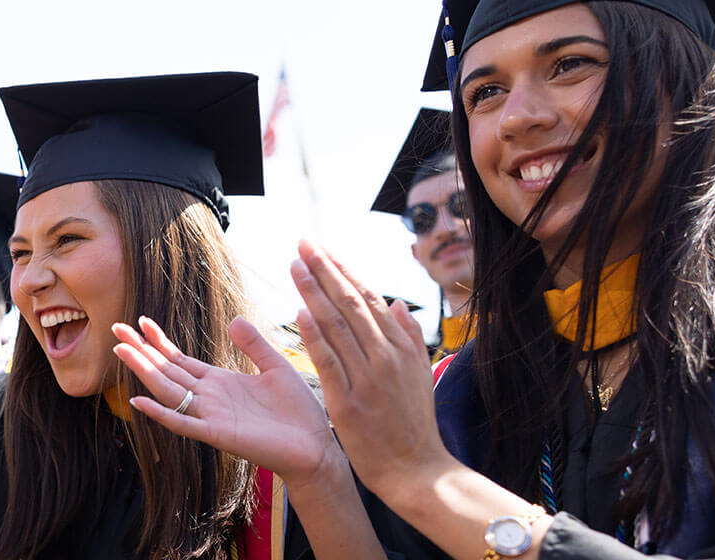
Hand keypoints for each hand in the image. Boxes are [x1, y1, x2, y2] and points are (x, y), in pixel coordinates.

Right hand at [112, 316, 346, 491]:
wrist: (314, 447)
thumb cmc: (298, 411)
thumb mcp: (276, 367)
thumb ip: (254, 345)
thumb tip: (234, 320)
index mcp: (221, 382)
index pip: (181, 359)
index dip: (161, 341)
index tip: (142, 321)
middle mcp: (209, 398)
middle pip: (167, 370)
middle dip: (142, 350)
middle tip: (116, 327)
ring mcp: (210, 416)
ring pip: (169, 390)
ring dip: (144, 371)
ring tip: (122, 350)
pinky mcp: (218, 434)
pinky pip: (183, 423)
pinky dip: (160, 412)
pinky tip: (139, 399)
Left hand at [289, 239, 452, 503]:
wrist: (415, 469)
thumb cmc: (415, 423)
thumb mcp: (419, 374)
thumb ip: (408, 336)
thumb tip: (397, 302)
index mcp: (398, 346)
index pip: (366, 297)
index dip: (342, 270)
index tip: (321, 249)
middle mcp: (384, 356)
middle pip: (349, 303)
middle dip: (324, 270)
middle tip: (302, 244)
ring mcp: (366, 378)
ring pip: (336, 326)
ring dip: (313, 292)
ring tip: (295, 266)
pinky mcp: (347, 402)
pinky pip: (329, 363)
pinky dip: (315, 337)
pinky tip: (299, 313)